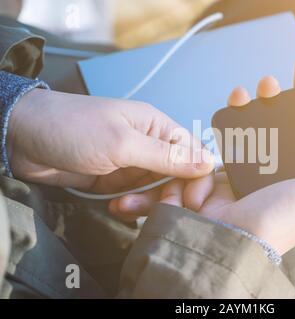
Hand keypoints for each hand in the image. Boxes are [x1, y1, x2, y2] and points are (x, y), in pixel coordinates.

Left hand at [8, 90, 214, 220]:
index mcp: (157, 127)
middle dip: (168, 195)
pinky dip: (129, 207)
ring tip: (122, 207)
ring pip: (156, 191)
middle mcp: (149, 145)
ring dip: (145, 204)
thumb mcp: (123, 143)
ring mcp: (132, 165)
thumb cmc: (73, 128)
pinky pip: (135, 199)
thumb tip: (209, 163)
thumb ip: (166, 156)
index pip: (193, 154)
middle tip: (158, 209)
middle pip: (177, 177)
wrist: (23, 139)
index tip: (192, 201)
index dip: (197, 178)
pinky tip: (115, 208)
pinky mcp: (115, 181)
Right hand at [158, 58, 294, 254]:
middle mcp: (285, 167)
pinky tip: (239, 98)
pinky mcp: (231, 163)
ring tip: (268, 84)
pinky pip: (235, 132)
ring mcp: (257, 164)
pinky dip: (235, 112)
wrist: (230, 236)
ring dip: (267, 97)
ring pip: (265, 120)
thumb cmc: (280, 223)